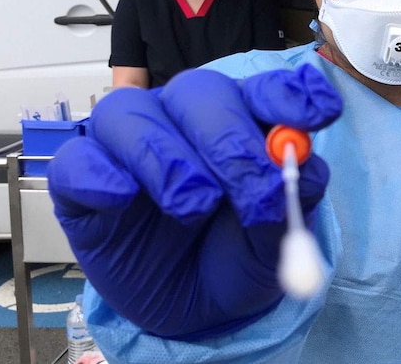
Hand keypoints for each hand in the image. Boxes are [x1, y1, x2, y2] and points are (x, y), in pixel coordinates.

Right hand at [47, 65, 341, 338]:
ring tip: (194, 206)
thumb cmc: (238, 256)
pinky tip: (122, 198)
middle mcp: (184, 121)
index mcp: (241, 122)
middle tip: (249, 189)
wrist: (192, 309)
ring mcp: (130, 146)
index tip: (322, 113)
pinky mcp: (84, 182)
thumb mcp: (276, 240)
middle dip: (228, 138)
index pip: (264, 89)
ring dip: (166, 156)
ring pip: (128, 112)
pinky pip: (79, 160)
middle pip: (197, 91)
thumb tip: (302, 166)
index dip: (290, 95)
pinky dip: (100, 175)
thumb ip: (290, 200)